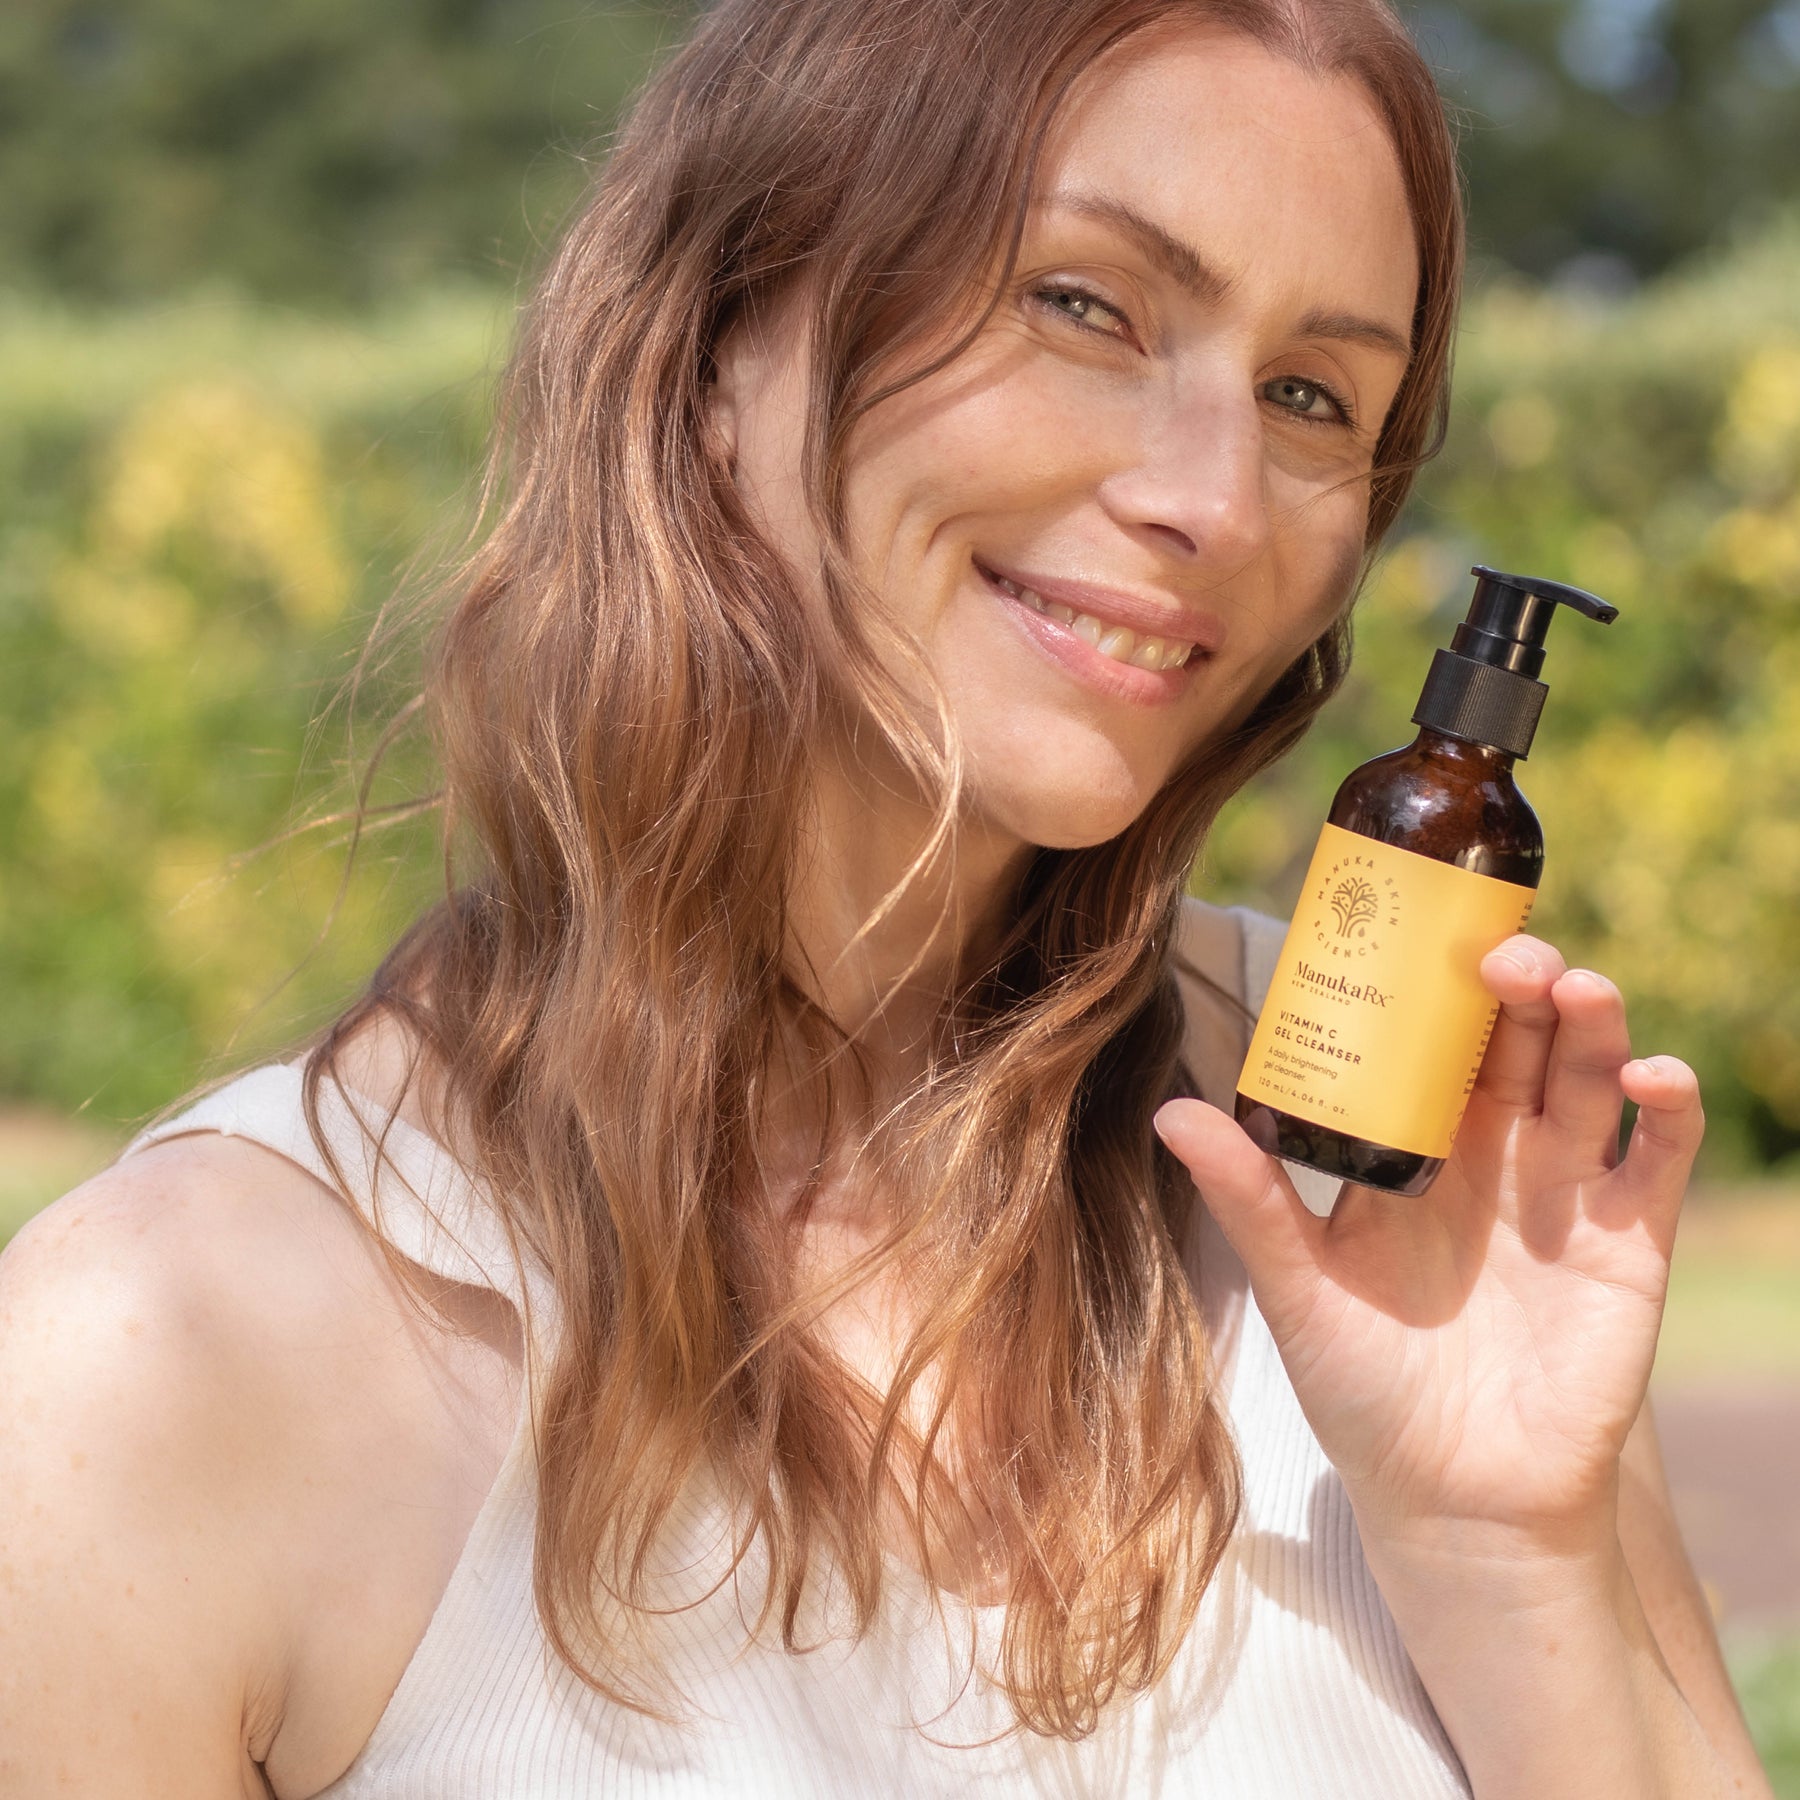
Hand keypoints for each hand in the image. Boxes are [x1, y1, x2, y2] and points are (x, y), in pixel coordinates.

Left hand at [1153, 933, 1704, 1551]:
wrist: (1451, 1500)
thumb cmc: (1364, 1390)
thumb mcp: (1299, 1287)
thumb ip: (1250, 1199)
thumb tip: (1170, 1112)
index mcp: (1414, 1149)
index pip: (1429, 1040)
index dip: (1432, 984)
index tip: (1419, 927)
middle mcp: (1494, 1154)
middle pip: (1517, 1038)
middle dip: (1517, 983)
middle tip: (1502, 954)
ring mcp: (1564, 1191)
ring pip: (1588, 1074)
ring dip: (1591, 1020)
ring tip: (1572, 990)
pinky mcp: (1628, 1242)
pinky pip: (1659, 1157)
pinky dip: (1667, 1108)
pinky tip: (1649, 1078)